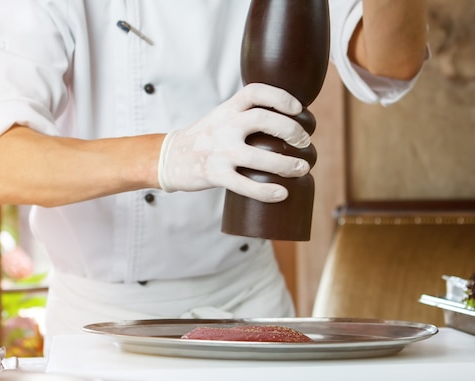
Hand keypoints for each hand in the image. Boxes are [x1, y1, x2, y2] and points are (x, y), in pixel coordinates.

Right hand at [157, 83, 311, 202]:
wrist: (169, 158)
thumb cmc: (204, 138)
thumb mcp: (220, 117)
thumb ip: (245, 115)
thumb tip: (285, 119)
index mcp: (227, 110)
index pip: (255, 92)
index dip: (280, 97)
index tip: (299, 108)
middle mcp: (224, 126)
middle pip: (263, 120)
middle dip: (291, 130)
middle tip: (304, 142)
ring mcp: (219, 151)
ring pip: (259, 157)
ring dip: (286, 164)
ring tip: (302, 169)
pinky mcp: (215, 175)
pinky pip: (245, 185)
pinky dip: (266, 191)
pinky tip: (281, 194)